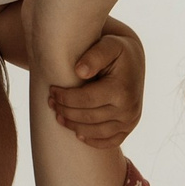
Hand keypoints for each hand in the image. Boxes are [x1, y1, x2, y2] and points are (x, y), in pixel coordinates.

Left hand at [47, 21, 143, 147]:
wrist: (133, 61)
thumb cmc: (116, 50)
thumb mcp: (109, 44)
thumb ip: (95, 55)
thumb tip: (80, 72)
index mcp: (122, 89)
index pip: (86, 100)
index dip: (65, 98)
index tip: (52, 90)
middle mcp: (128, 109)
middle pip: (89, 117)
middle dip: (66, 111)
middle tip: (50, 103)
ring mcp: (130, 121)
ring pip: (97, 132)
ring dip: (74, 126)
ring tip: (58, 117)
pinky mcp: (129, 127)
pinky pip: (110, 141)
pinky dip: (93, 141)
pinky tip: (78, 134)